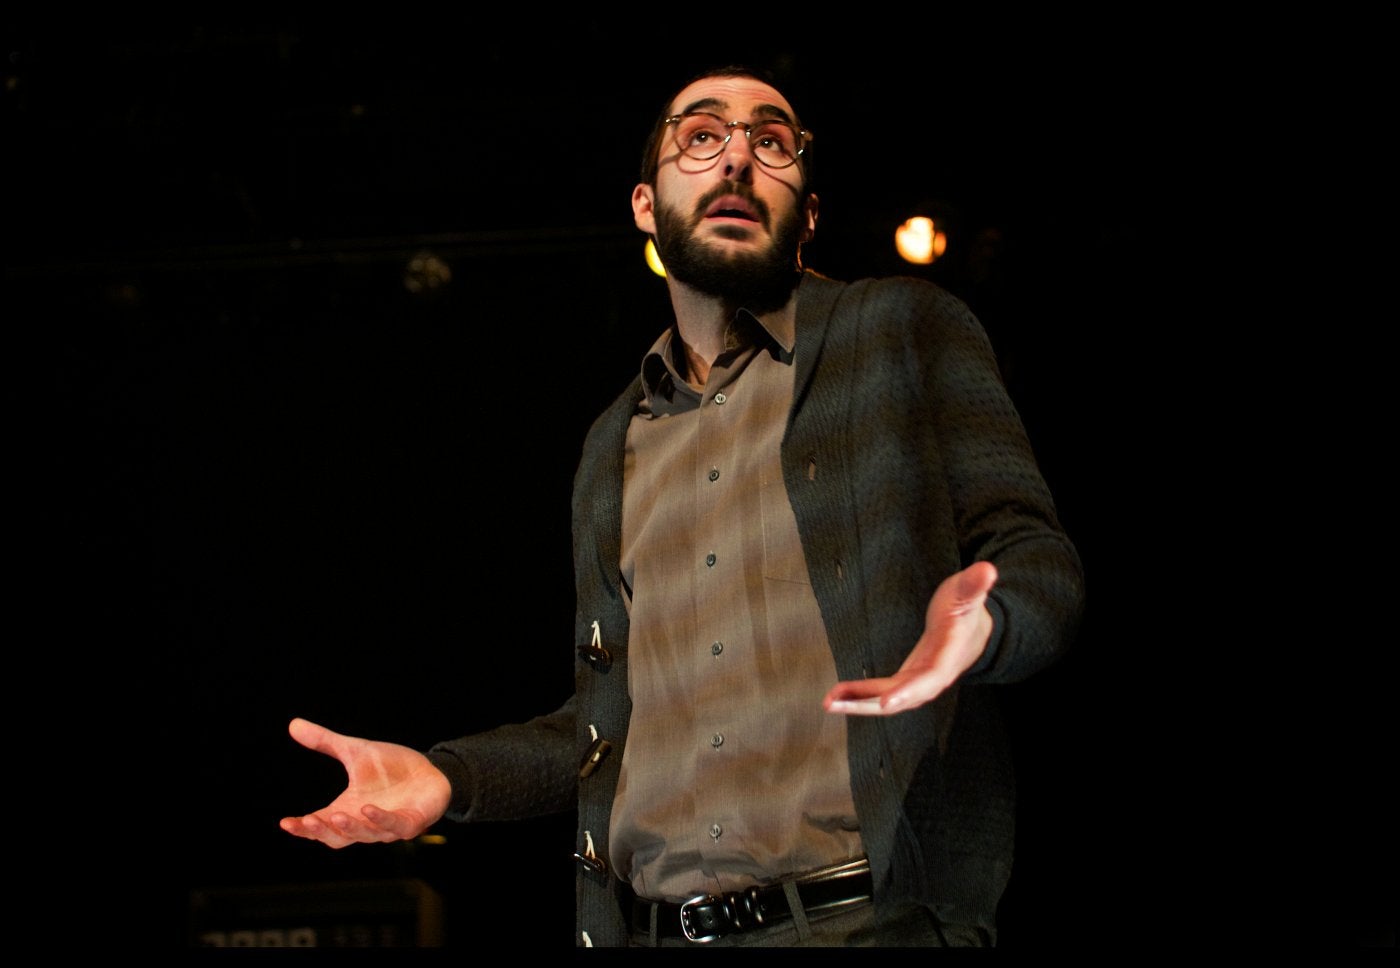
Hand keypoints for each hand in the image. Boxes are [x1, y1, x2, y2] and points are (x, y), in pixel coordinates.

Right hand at [278, 718, 451, 847]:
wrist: (431, 771)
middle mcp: (365, 823)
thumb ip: (326, 743)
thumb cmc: (391, 767)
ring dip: (350, 827)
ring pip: (365, 835)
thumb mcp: (355, 751)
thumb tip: (293, 724)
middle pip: (338, 837)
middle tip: (306, 821)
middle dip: (322, 831)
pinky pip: (394, 826)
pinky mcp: (411, 823)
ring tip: (335, 815)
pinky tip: (368, 808)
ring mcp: (388, 826)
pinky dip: (381, 819)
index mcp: (348, 809)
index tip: (284, 822)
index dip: (303, 828)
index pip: (320, 824)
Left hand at [823, 561, 996, 715]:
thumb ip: (974, 585)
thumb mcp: (968, 593)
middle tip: (837, 705)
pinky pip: (883, 693)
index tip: (886, 702)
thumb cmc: (966, 608)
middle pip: (904, 697)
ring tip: (828, 702)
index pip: (930, 678)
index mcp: (949, 656)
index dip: (909, 691)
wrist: (974, 629)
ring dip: (859, 704)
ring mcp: (919, 681)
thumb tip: (988, 569)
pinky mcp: (908, 679)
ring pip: (889, 699)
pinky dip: (861, 694)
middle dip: (871, 704)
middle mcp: (934, 677)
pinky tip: (838, 694)